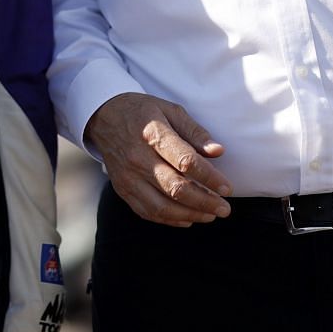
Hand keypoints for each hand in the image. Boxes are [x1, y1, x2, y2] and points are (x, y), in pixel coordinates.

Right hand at [83, 92, 230, 225]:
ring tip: (210, 215)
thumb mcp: (171, 111)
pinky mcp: (122, 189)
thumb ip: (195, 132)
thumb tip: (219, 152)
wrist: (104, 117)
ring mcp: (128, 177)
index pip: (186, 161)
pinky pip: (147, 212)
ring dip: (190, 214)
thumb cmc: (143, 112)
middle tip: (225, 208)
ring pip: (162, 206)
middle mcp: (138, 158)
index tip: (228, 188)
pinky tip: (188, 218)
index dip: (210, 178)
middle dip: (205, 202)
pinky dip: (170, 220)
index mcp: (153, 133)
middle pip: (176, 188)